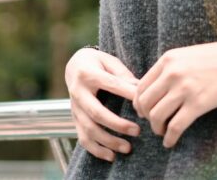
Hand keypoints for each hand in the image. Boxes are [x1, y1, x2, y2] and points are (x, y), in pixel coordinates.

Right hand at [65, 47, 141, 161]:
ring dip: (109, 141)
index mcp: (87, 74)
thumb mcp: (108, 61)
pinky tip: (111, 156)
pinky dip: (96, 150)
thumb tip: (140, 89)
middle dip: (117, 125)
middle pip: (97, 113)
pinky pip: (83, 138)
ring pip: (89, 129)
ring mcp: (75, 108)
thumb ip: (123, 74)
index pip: (110, 85)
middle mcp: (78, 92)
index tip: (144, 103)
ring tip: (127, 147)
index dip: (127, 94)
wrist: (73, 65)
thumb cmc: (96, 62)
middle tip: (137, 131)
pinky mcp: (75, 119)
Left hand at [134, 37, 216, 148]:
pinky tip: (170, 141)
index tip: (144, 110)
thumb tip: (158, 87)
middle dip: (145, 116)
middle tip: (152, 123)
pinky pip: (176, 126)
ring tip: (162, 132)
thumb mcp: (188, 55)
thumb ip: (171, 67)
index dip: (139, 102)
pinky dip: (170, 137)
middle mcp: (171, 73)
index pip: (140, 85)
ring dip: (156, 128)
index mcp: (168, 59)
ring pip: (157, 115)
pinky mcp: (198, 104)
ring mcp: (184, 89)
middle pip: (145, 102)